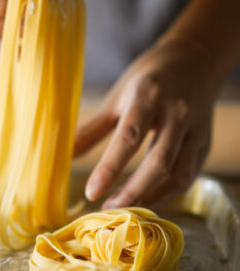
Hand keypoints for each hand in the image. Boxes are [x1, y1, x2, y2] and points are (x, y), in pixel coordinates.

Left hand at [74, 37, 222, 207]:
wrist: (194, 60)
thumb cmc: (147, 79)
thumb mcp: (118, 97)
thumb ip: (93, 128)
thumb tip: (64, 155)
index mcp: (148, 96)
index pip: (129, 137)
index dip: (110, 168)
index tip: (91, 193)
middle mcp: (177, 113)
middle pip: (158, 161)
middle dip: (133, 191)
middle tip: (107, 210)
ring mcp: (196, 129)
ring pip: (178, 173)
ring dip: (150, 196)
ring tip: (124, 209)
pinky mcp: (206, 142)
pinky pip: (188, 174)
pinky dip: (167, 192)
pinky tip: (146, 198)